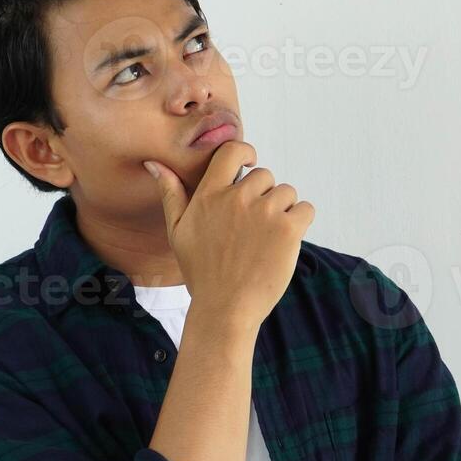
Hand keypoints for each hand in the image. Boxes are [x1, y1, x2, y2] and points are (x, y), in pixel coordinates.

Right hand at [144, 141, 315, 330]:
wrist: (224, 309)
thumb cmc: (201, 273)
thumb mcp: (177, 231)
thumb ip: (171, 193)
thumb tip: (155, 163)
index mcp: (210, 195)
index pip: (232, 151)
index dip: (246, 153)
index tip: (250, 163)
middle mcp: (237, 198)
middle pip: (265, 176)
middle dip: (264, 196)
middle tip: (254, 227)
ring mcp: (264, 212)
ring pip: (287, 193)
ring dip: (283, 210)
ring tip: (267, 239)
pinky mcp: (287, 229)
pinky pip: (305, 209)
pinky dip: (300, 222)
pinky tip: (284, 243)